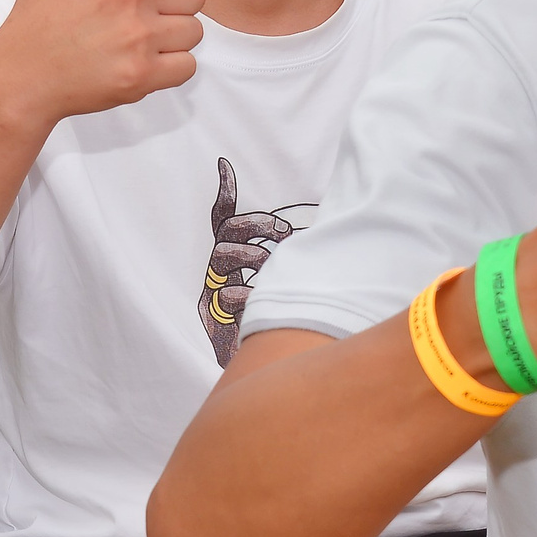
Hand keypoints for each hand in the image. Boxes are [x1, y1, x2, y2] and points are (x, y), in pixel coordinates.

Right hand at [0, 0, 203, 129]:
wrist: (22, 72)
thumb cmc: (42, 6)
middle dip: (172, 8)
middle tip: (135, 20)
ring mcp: (137, 34)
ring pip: (193, 31)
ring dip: (170, 41)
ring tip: (132, 42)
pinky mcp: (141, 74)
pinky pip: (187, 67)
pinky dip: (168, 71)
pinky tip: (135, 64)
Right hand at [200, 158, 296, 366]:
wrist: (265, 371)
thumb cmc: (285, 320)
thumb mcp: (292, 284)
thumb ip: (300, 258)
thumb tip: (326, 231)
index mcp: (236, 255)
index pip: (223, 217)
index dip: (224, 190)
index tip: (226, 166)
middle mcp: (220, 270)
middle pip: (226, 232)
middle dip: (255, 226)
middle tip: (283, 232)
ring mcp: (212, 293)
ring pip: (223, 259)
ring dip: (251, 256)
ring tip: (271, 266)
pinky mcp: (210, 320)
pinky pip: (224, 297)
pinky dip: (242, 297)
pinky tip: (254, 304)